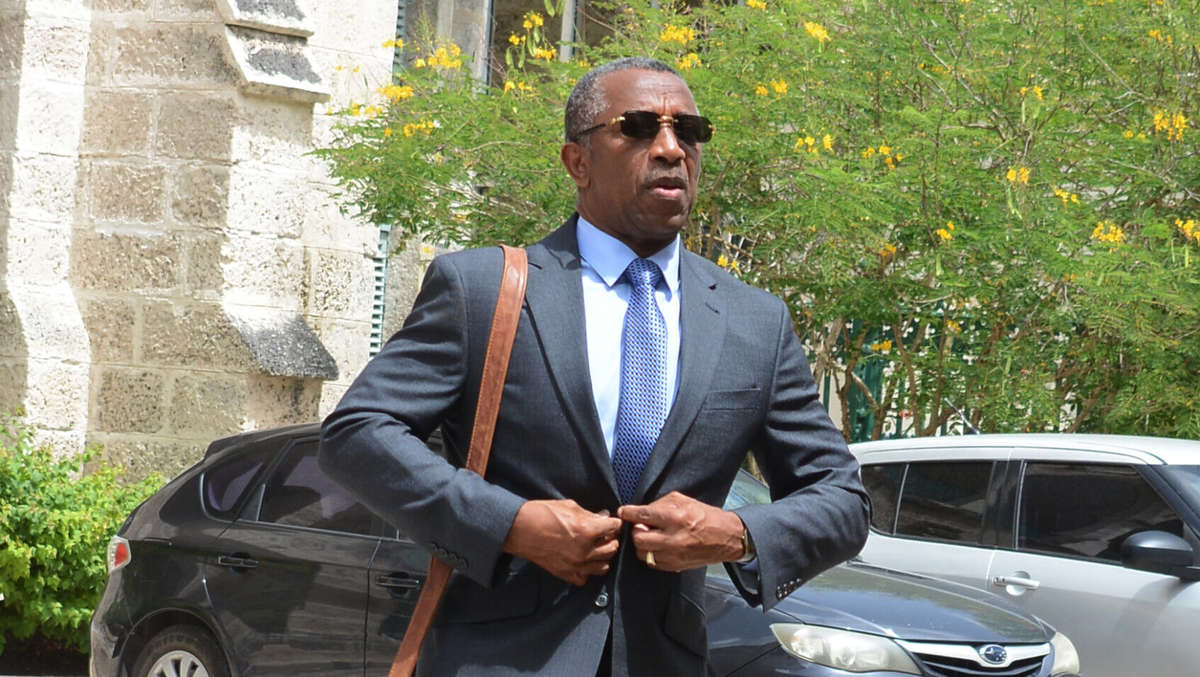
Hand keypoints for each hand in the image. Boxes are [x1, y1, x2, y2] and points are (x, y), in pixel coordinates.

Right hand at [503, 499, 622, 585]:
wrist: (519, 529)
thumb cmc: (541, 514)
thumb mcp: (570, 506)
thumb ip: (590, 514)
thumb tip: (603, 517)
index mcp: (586, 530)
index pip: (614, 527)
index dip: (614, 522)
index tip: (612, 522)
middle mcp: (584, 550)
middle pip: (613, 548)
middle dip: (611, 539)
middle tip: (605, 534)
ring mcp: (575, 565)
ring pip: (604, 566)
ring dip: (603, 556)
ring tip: (596, 548)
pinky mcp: (565, 574)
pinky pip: (586, 578)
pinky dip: (587, 571)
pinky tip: (583, 561)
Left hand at [618, 492, 744, 570]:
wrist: (726, 538)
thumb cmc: (705, 516)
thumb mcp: (684, 501)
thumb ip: (661, 504)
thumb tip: (642, 511)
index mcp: (676, 518)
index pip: (643, 516)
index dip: (629, 513)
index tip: (623, 512)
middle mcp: (673, 538)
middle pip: (638, 538)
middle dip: (635, 530)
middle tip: (640, 525)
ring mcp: (673, 555)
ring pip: (642, 553)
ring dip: (641, 543)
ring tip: (649, 536)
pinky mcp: (675, 566)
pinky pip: (651, 563)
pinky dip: (650, 554)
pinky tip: (657, 546)